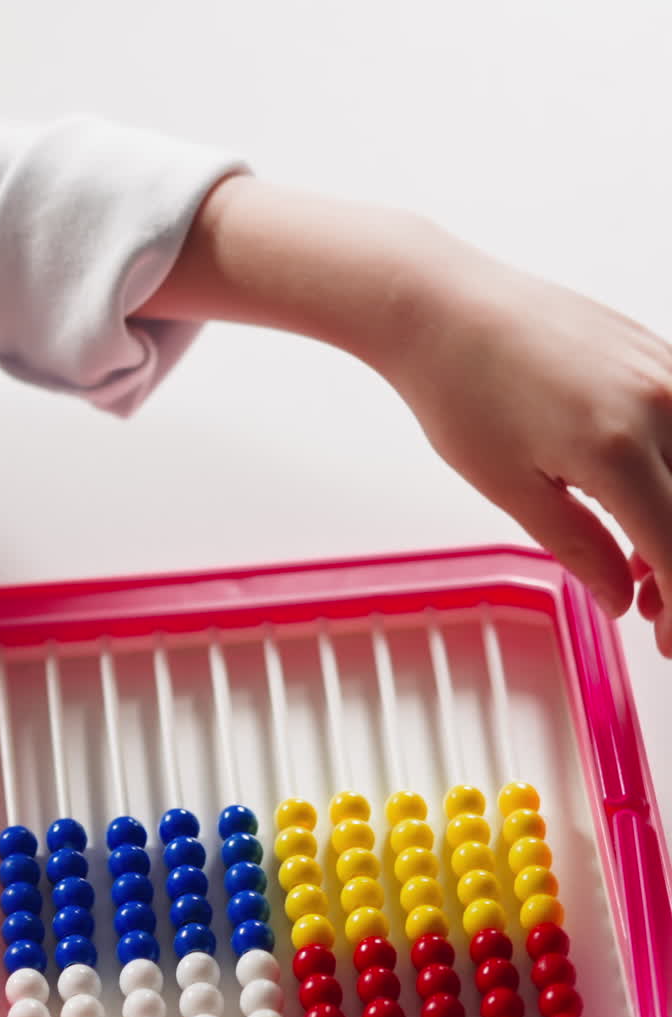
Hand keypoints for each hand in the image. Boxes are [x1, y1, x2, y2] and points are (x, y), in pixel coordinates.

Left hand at [139, 177, 671, 652]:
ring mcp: (665, 371)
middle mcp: (659, 404)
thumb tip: (619, 597)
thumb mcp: (512, 491)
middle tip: (650, 607)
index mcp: (618, 449)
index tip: (665, 636)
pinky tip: (636, 501)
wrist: (442, 305)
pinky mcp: (658, 351)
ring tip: (635, 558)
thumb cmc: (461, 388)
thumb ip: (579, 550)